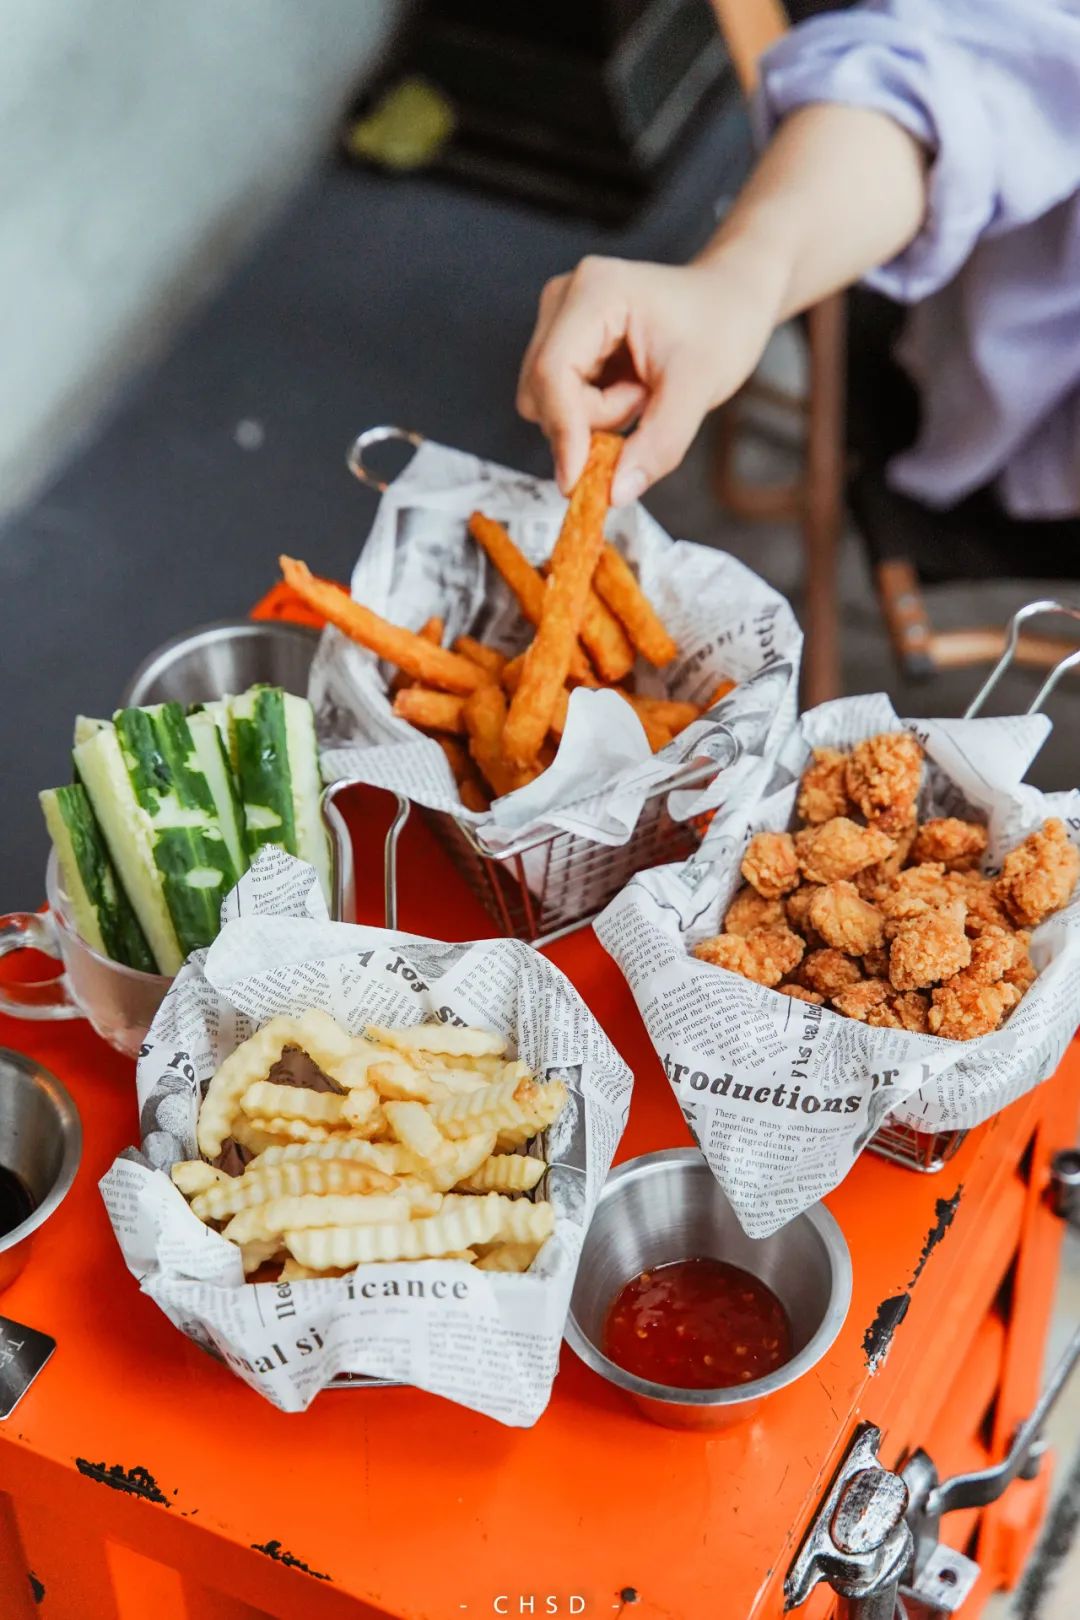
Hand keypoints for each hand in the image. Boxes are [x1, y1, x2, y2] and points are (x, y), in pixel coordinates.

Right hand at [516, 245, 786, 503]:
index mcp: (595, 292)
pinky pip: (559, 402)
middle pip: (543, 392)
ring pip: (546, 402)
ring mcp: (559, 320)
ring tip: (641, 390)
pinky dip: (593, 412)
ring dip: (594, 418)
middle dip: (590, 421)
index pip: (552, 372)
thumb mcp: (699, 388)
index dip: (563, 432)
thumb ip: (659, 444)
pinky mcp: (563, 342)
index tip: (578, 483)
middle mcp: (564, 299)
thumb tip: (614, 493)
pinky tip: (628, 388)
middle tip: (645, 401)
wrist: (730, 300)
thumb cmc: (721, 327)